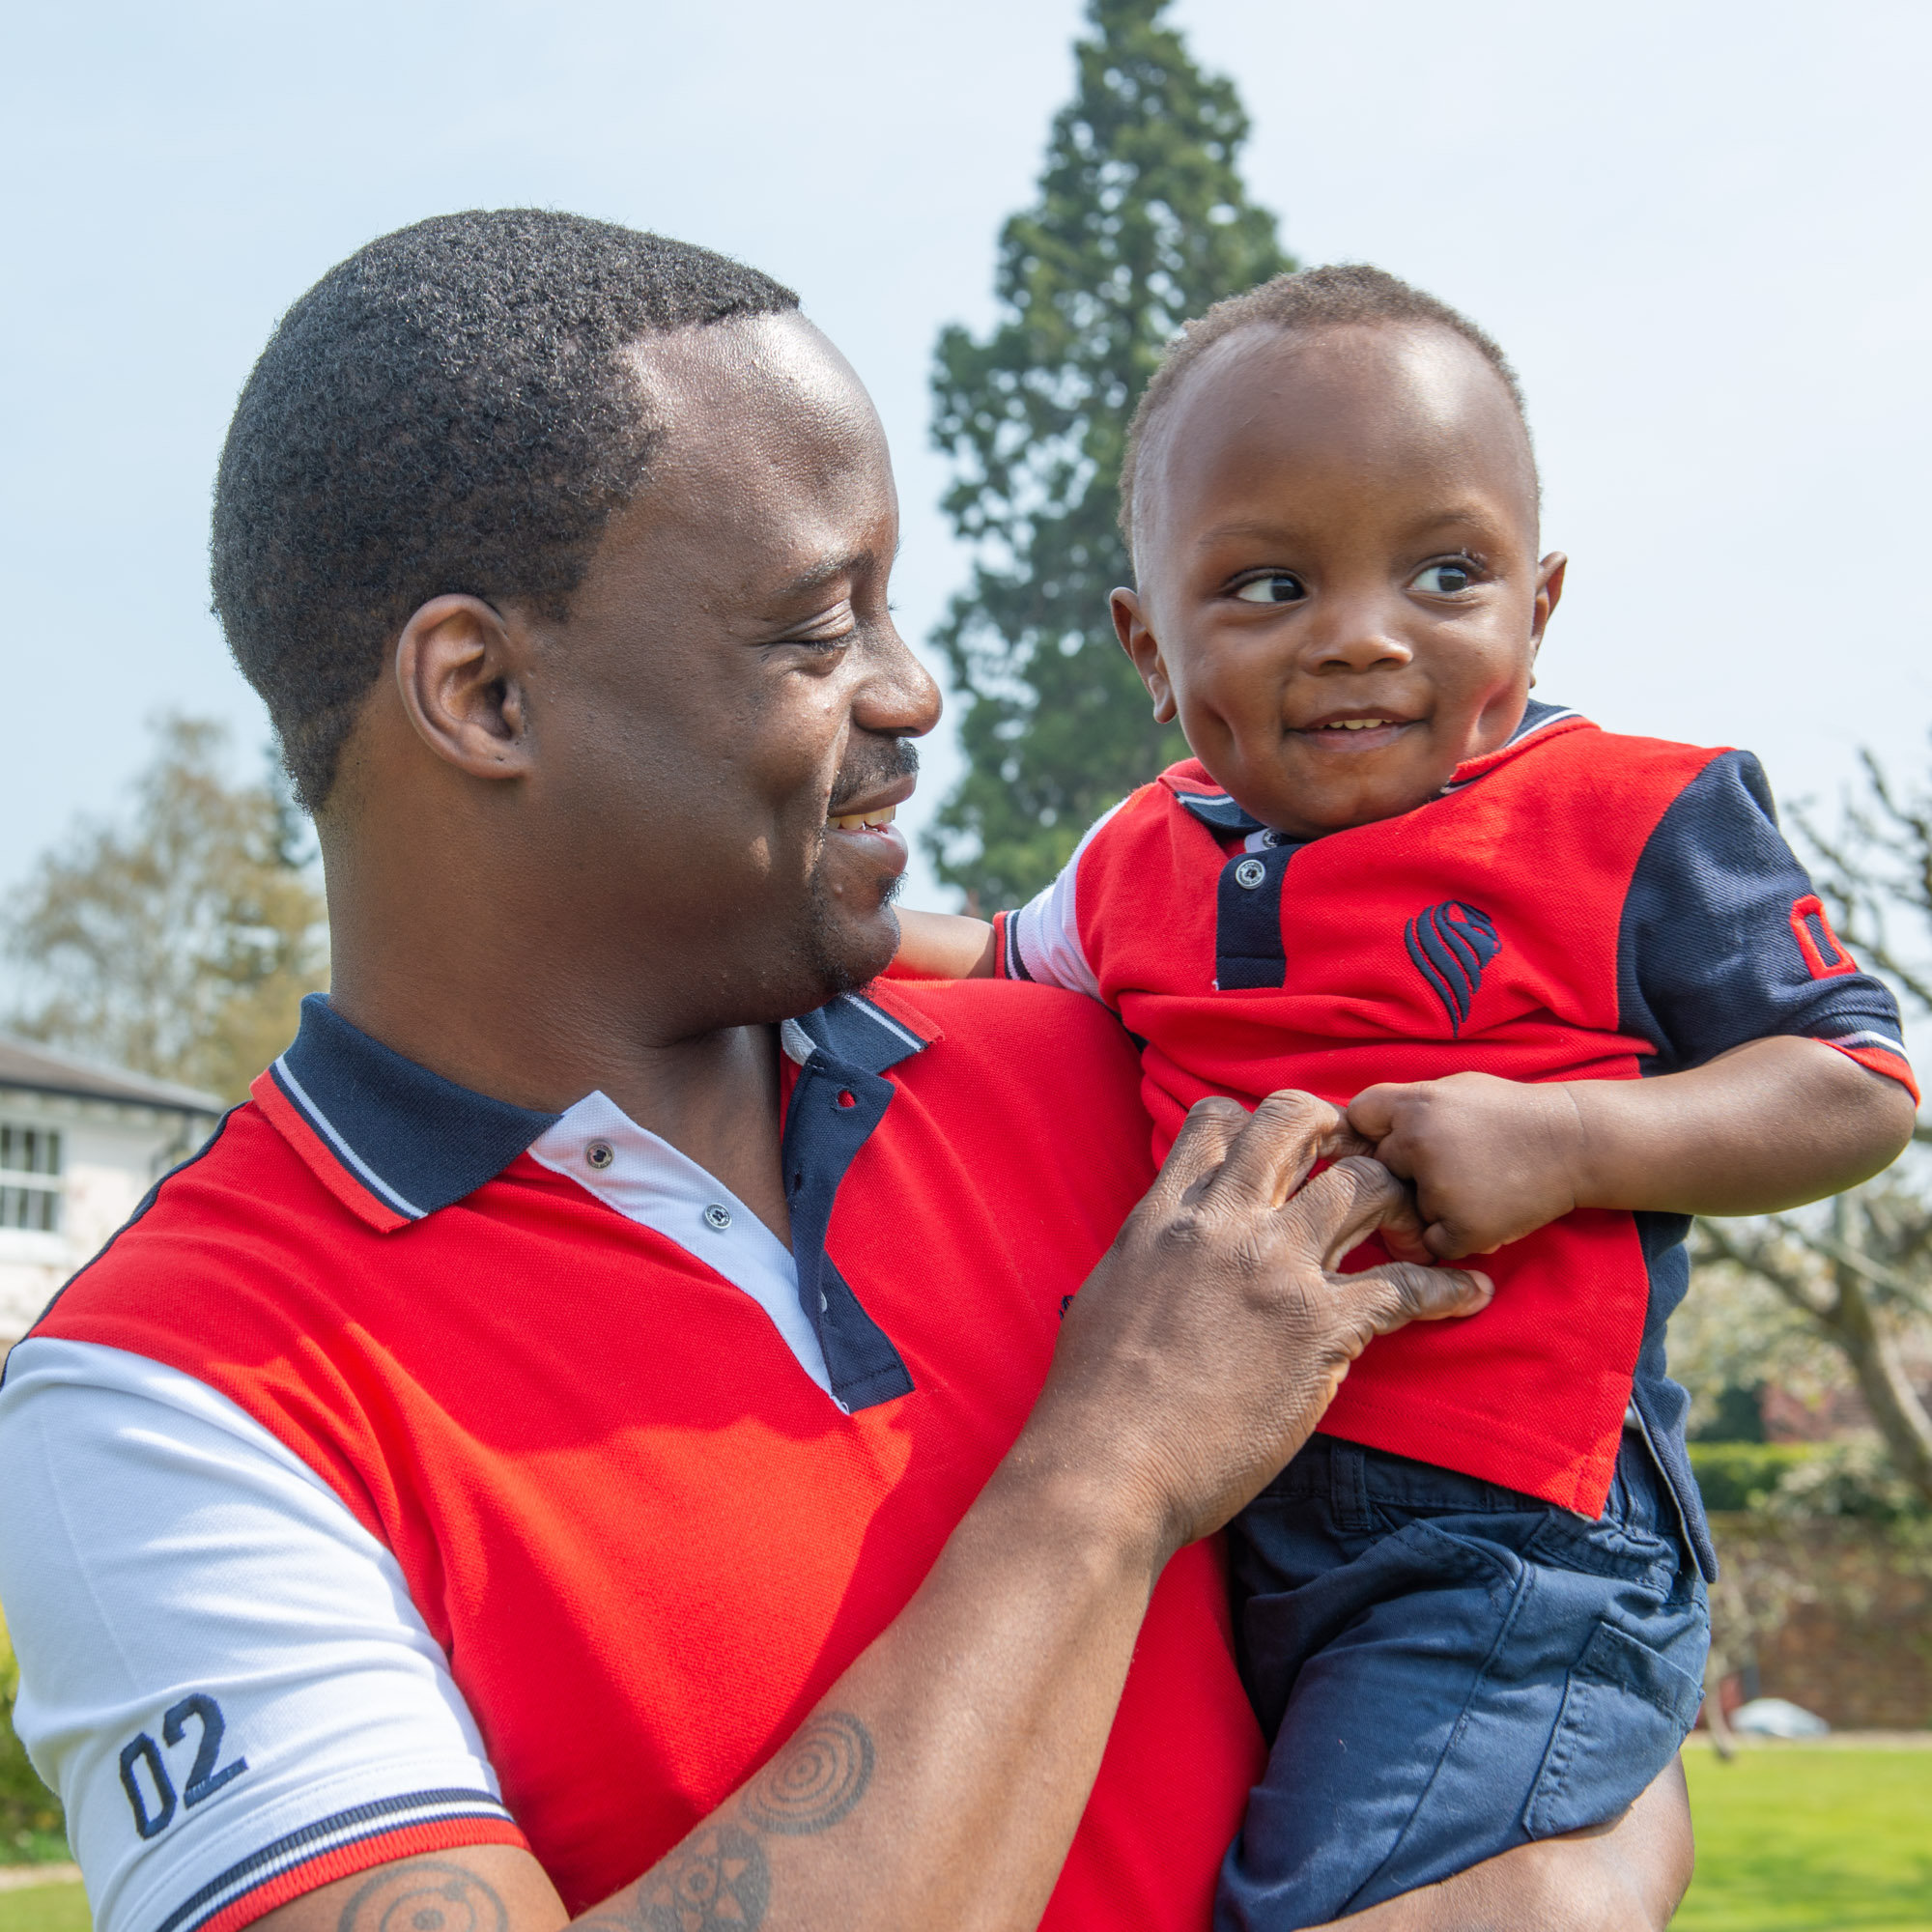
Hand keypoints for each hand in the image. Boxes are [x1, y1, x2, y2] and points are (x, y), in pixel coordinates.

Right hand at [1027, 1090, 1491, 1565]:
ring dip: (1399, 1196)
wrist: (1107, 1468)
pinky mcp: (1320, 1329)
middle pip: (1294, 1122)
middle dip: (1335, 1126)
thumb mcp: (1105, 1298)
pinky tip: (1471, 1291)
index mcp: (1164, 1216)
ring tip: (1420, 1223)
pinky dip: (1448, 1286)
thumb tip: (1158, 1258)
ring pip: (1364, 1184)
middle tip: (1358, 1158)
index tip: (1282, 1154)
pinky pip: (1406, 1286)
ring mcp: (1275, 1269)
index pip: (1216, 1121)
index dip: (1256, 1124)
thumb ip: (1146, 1260)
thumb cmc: (1091, 1403)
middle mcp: (1223, 1224)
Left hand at [1348, 1072, 1587, 1258]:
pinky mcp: (1462, 1230)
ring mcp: (1440, 1190)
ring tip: (1474, 1185)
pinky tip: (1481, 1210)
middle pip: (1377, 1167)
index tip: (1395, 1136)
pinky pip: (1430, 1244)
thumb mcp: (1451, 1089)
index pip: (1359, 1118)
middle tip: (1451, 1163)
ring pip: (1404, 1209)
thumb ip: (1402, 1106)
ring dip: (1429, 1205)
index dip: (1374, 1130)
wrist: (1575, 1144)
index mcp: (1416, 1104)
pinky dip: (1450, 1235)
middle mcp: (1420, 1145)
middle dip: (1404, 1171)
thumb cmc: (1509, 1113)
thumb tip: (1349, 1129)